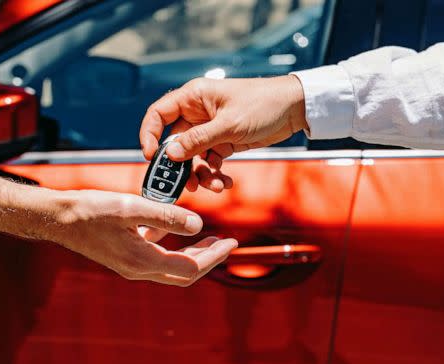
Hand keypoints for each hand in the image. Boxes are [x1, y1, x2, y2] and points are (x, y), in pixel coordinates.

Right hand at [51, 189, 236, 285]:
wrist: (57, 217)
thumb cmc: (89, 210)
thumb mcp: (130, 207)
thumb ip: (166, 216)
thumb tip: (198, 224)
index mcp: (142, 261)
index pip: (190, 267)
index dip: (214, 256)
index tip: (232, 244)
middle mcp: (138, 269)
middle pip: (185, 272)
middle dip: (209, 259)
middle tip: (227, 243)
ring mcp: (131, 266)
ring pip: (172, 266)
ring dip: (193, 254)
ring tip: (210, 237)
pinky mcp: (125, 257)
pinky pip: (157, 256)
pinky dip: (173, 247)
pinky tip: (178, 228)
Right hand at [139, 75, 307, 191]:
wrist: (294, 109)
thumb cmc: (262, 105)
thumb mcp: (229, 125)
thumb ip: (198, 140)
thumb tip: (169, 154)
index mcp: (193, 97)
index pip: (158, 114)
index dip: (149, 135)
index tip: (151, 157)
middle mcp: (198, 113)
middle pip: (176, 143)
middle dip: (182, 166)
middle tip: (187, 185)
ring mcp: (211, 129)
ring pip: (194, 157)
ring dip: (202, 174)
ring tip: (215, 186)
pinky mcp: (224, 142)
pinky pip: (211, 161)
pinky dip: (216, 173)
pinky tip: (225, 182)